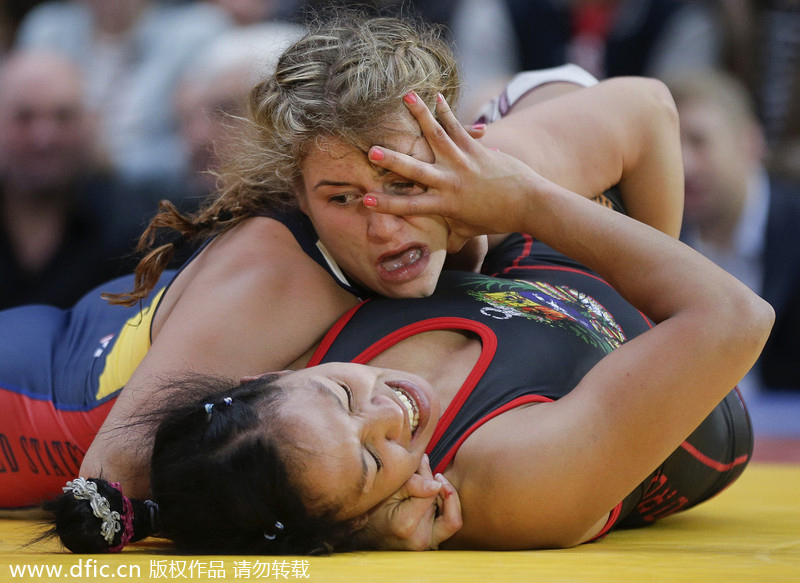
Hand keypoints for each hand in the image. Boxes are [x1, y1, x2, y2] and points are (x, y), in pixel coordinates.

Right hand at [352, 455, 461, 550]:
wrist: (367, 534)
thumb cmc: (375, 508)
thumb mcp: (389, 490)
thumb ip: (414, 482)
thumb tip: (437, 481)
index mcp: (405, 524)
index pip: (432, 492)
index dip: (430, 475)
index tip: (422, 465)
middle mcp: (419, 541)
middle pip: (448, 508)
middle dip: (442, 489)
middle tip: (433, 476)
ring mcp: (426, 547)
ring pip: (453, 520)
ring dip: (446, 500)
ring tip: (432, 490)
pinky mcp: (430, 547)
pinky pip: (448, 527)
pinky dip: (445, 510)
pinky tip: (432, 502)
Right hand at [364, 92, 544, 249]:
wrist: (529, 203)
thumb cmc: (498, 219)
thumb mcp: (472, 230)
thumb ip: (454, 236)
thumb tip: (445, 249)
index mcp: (446, 204)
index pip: (410, 206)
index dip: (386, 204)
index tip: (365, 200)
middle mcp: (451, 182)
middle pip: (416, 170)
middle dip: (392, 160)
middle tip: (371, 151)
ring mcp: (463, 162)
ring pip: (436, 136)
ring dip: (420, 115)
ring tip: (405, 97)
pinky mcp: (476, 149)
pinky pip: (458, 127)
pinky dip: (446, 111)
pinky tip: (436, 96)